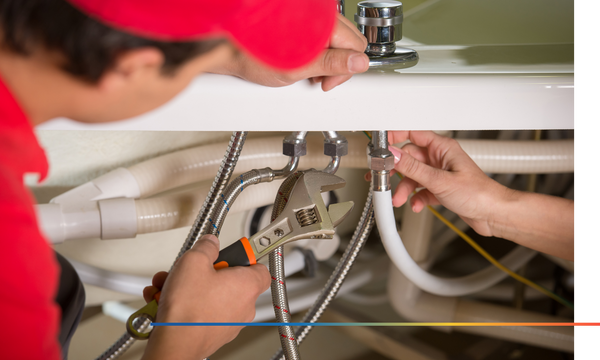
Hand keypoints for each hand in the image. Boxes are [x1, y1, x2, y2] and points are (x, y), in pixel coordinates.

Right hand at [141, 234, 270, 359]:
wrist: (175, 344)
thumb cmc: (189, 309)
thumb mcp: (194, 261)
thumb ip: (206, 247)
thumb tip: (211, 243)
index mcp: (247, 285)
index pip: (260, 267)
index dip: (245, 256)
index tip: (232, 250)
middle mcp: (244, 306)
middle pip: (229, 280)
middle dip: (206, 271)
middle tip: (191, 269)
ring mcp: (230, 322)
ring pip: (211, 295)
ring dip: (190, 287)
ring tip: (170, 285)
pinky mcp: (214, 333)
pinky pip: (202, 311)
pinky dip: (186, 304)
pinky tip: (166, 300)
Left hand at [211, 13, 368, 91]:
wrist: (229, 50)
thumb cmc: (254, 56)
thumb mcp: (298, 68)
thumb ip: (331, 63)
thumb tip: (359, 62)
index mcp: (323, 22)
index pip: (357, 46)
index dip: (345, 70)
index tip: (327, 82)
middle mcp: (320, 15)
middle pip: (350, 42)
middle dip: (339, 65)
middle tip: (319, 79)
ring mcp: (312, 18)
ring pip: (337, 41)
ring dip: (328, 60)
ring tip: (308, 72)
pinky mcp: (303, 24)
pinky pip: (322, 38)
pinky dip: (317, 53)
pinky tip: (303, 63)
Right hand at [388, 131, 507, 236]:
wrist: (494, 214)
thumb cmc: (480, 193)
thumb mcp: (440, 180)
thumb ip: (413, 168)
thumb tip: (393, 154)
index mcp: (442, 148)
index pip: (412, 134)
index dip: (395, 137)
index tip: (381, 145)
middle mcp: (440, 158)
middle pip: (408, 159)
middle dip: (396, 171)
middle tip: (383, 178)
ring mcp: (440, 174)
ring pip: (413, 176)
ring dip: (404, 188)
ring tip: (399, 199)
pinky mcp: (440, 189)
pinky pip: (421, 190)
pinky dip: (416, 198)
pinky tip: (417, 204)